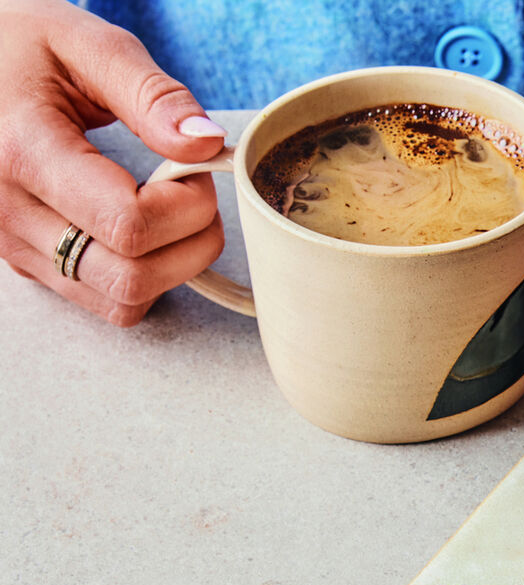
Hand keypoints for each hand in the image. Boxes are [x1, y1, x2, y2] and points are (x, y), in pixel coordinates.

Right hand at [0, 0, 226, 325]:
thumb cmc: (25, 48)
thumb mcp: (89, 46)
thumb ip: (153, 95)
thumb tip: (206, 143)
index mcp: (22, 153)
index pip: (130, 224)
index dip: (188, 204)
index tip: (195, 166)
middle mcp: (7, 212)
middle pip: (131, 277)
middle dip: (191, 241)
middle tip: (193, 190)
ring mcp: (13, 244)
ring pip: (122, 300)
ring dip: (172, 265)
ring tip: (171, 207)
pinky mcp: (26, 262)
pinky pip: (105, 301)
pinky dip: (144, 275)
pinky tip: (145, 227)